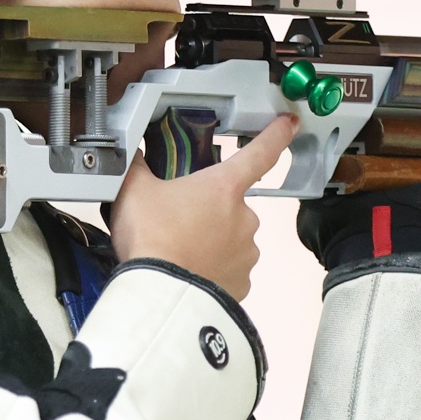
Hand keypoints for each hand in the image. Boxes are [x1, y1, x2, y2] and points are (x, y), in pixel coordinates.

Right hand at [111, 116, 296, 300]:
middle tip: (177, 221)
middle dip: (208, 210)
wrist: (161, 295)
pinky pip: (230, 269)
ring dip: (211, 241)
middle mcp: (245, 218)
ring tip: (179, 249)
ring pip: (231, 239)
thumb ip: (136, 166)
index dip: (276, 135)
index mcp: (224, 187)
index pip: (260, 153)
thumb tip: (130, 152)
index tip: (290, 123)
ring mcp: (247, 252)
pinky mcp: (243, 282)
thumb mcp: (134, 191)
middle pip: (230, 205)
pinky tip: (189, 271)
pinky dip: (213, 269)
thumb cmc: (152, 240)